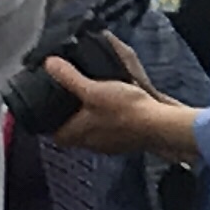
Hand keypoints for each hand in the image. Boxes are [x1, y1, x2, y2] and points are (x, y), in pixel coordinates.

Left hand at [47, 55, 200, 159]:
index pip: (52, 133)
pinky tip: (118, 107)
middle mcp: (89, 144)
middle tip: (72, 101)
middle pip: (73, 132)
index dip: (49, 122)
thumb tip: (49, 64)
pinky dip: (112, 119)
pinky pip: (114, 130)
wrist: (160, 125)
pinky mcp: (126, 142)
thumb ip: (69, 77)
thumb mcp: (92, 89)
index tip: (49, 109)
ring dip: (93, 117)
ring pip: (93, 131)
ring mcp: (108, 145)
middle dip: (71, 117)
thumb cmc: (125, 110)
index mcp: (74, 135)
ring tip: (95, 100)